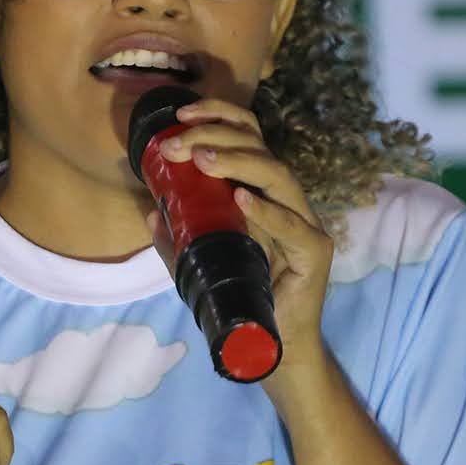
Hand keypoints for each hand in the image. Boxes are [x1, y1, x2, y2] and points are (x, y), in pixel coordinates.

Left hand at [143, 97, 333, 392]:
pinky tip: (242, 199)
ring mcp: (304, 224)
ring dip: (238, 162)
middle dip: (217, 135)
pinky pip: (294, 226)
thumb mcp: (198, 264)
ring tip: (202, 159)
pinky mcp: (314, 253)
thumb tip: (151, 209)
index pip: (248, 138)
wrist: (269, 348)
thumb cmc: (240, 300)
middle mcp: (286, 201)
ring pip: (278, 176)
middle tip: (177, 143)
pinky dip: (267, 211)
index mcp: (262, 194)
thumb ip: (176, 239)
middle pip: (261, 148)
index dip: (218, 116)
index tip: (179, 115)